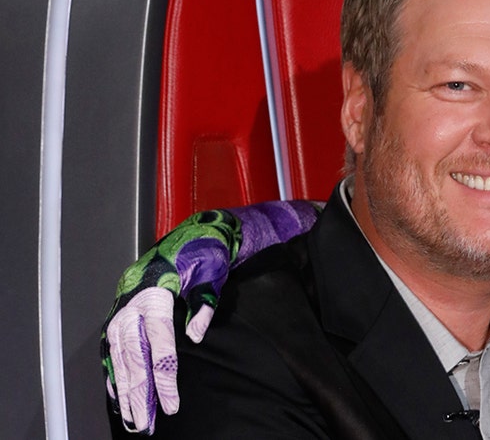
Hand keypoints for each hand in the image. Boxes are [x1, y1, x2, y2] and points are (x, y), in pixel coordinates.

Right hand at [99, 201, 320, 432]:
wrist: (195, 231)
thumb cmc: (206, 252)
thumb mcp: (212, 274)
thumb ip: (203, 304)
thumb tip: (195, 336)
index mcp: (154, 291)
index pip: (158, 343)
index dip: (164, 377)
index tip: (171, 404)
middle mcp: (132, 301)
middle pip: (132, 355)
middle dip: (139, 392)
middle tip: (146, 423)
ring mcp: (123, 306)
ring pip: (118, 354)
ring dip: (125, 388)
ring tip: (132, 417)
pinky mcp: (122, 309)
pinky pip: (112, 346)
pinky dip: (114, 371)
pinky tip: (119, 393)